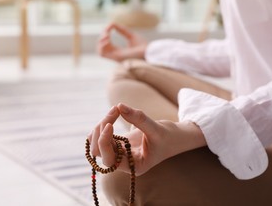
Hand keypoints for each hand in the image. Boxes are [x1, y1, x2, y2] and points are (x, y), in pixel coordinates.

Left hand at [87, 103, 205, 175]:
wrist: (175, 137)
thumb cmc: (169, 137)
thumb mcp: (157, 128)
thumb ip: (138, 118)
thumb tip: (119, 106)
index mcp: (133, 166)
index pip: (109, 160)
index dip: (104, 142)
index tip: (109, 124)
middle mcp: (123, 162)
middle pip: (98, 151)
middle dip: (101, 130)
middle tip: (114, 112)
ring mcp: (119, 152)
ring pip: (96, 142)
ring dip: (100, 126)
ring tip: (114, 111)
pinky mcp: (118, 142)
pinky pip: (101, 135)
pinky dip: (103, 123)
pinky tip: (114, 113)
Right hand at [97, 23, 147, 61]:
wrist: (149, 52)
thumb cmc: (142, 45)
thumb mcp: (130, 35)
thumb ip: (121, 30)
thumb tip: (112, 24)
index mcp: (119, 51)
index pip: (106, 44)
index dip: (105, 34)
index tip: (110, 27)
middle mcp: (115, 55)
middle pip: (101, 47)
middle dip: (102, 37)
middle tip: (107, 31)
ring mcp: (115, 57)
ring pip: (100, 51)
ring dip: (100, 41)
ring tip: (107, 35)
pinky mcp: (116, 57)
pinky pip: (102, 54)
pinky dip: (102, 46)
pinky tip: (107, 39)